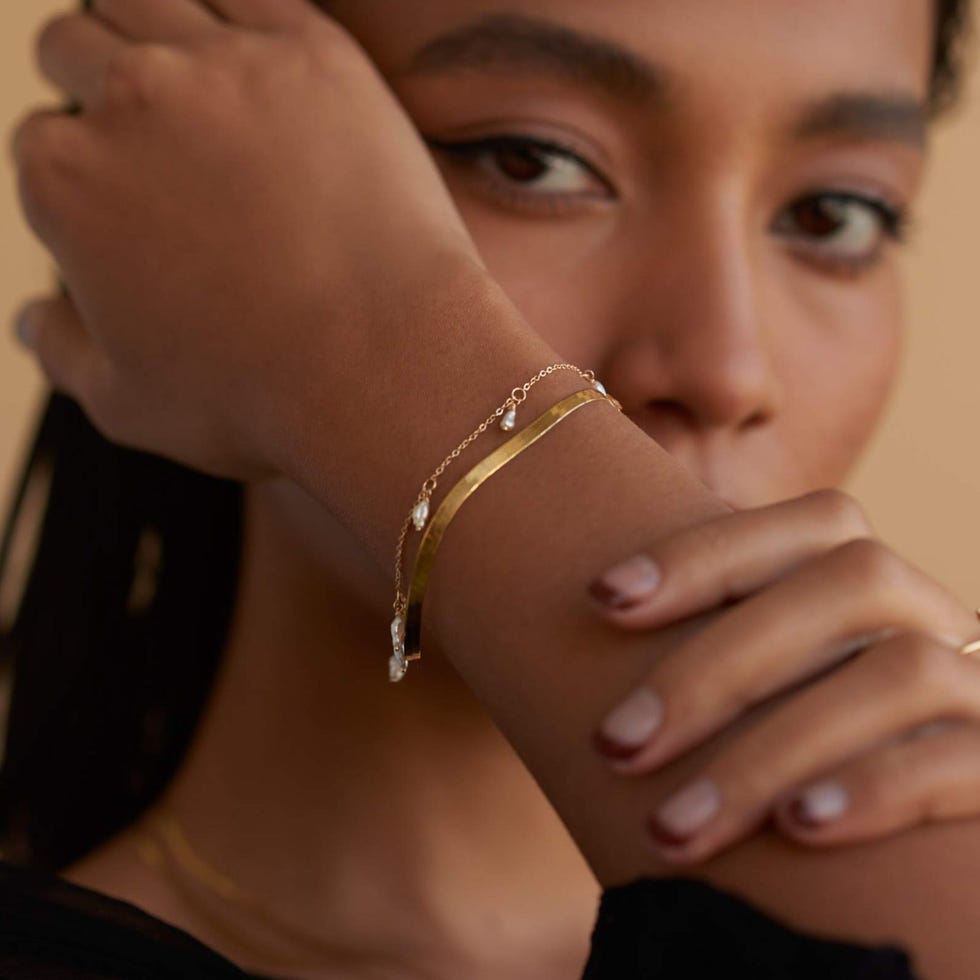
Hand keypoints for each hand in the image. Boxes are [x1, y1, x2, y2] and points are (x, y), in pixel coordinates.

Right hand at [11, 0, 482, 481]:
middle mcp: (128, 99)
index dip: (77, 168)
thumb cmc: (257, 396)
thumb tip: (33, 317)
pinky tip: (236, 40)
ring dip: (139, 26)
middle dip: (92, 83)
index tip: (118, 193)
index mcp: (65, 178)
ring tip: (170, 68)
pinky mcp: (312, 51)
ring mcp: (222, 64)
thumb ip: (60, 350)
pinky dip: (221, 5)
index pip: (43, 142)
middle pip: (78, 49)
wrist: (384, 364)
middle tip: (140, 125)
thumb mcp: (125, 402)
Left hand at [586, 488, 979, 862]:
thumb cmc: (795, 762)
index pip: (816, 523)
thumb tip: (599, 608)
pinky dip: (873, 789)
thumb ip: (724, 654)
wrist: (916, 876)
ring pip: (901, 671)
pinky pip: (961, 763)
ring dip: (770, 749)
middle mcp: (937, 621)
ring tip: (674, 826)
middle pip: (849, 583)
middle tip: (615, 745)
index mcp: (876, 587)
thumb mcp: (759, 694)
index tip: (602, 598)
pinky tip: (796, 827)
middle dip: (714, 666)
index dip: (706, 550)